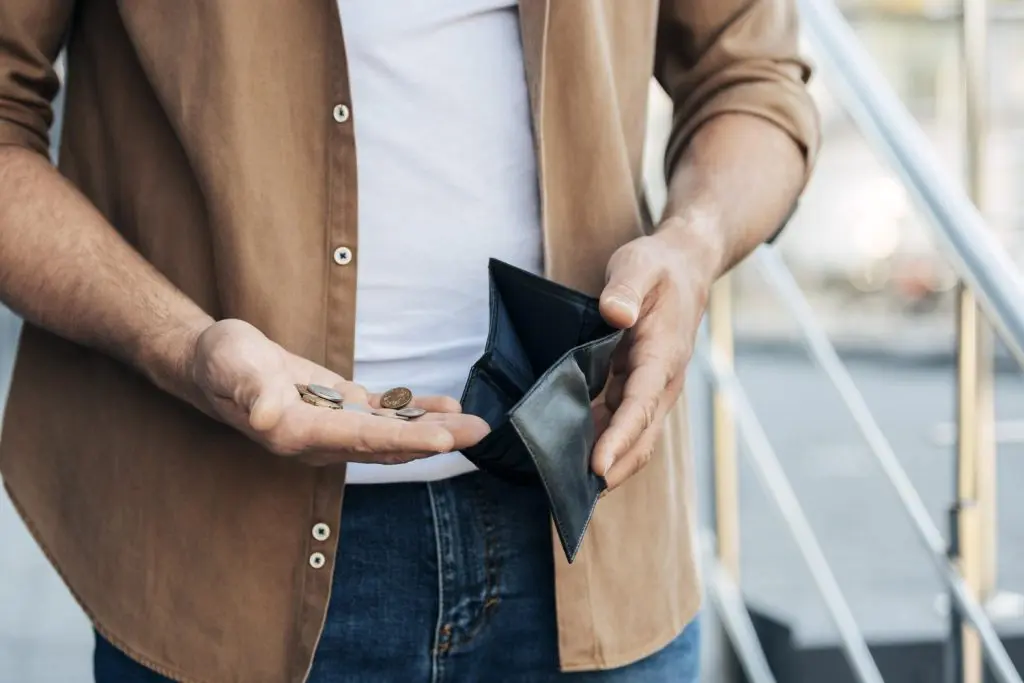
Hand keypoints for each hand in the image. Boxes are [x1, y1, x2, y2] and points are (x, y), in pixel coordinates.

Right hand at [186, 319, 490, 465]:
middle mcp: (320, 439)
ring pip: (391, 433)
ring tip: (475, 425)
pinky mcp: (340, 410)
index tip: (443, 439)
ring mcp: (333, 427)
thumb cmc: (220, 362)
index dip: (404, 439)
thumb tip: (264, 416)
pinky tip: (445, 407)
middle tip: (478, 434)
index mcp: (296, 432)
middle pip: (386, 444)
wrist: (214, 362)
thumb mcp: (230, 365)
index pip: (360, 439)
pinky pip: (384, 416)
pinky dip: (415, 412)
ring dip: (433, 429)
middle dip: (434, 440)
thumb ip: (249, 391)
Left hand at [591, 227, 714, 489]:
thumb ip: (626, 289)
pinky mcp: (638, 386)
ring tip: (566, 486)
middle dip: (614, 468)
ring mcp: (652, 387)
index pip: (642, 405)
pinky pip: (621, 423)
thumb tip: (615, 313)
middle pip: (641, 436)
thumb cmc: (659, 267)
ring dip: (606, 463)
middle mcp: (662, 380)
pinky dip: (600, 442)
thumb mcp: (639, 265)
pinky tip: (569, 454)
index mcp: (663, 355)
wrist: (685, 267)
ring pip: (632, 436)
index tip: (598, 467)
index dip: (620, 438)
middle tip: (574, 496)